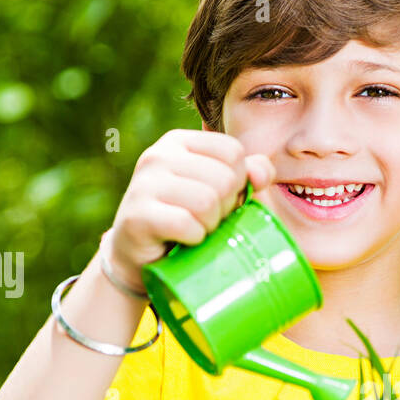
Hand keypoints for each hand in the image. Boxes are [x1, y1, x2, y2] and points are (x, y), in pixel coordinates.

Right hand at [105, 128, 275, 285]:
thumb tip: (263, 173)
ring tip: (196, 229)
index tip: (220, 200)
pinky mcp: (137, 216)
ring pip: (208, 201)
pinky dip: (195, 239)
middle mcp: (158, 155)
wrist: (139, 257)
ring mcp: (143, 184)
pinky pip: (187, 225)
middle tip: (206, 219)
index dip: (239, 182)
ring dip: (210, 225)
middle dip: (226, 207)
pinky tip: (184, 240)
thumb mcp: (219, 192)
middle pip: (225, 178)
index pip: (233, 151)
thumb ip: (246, 174)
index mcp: (179, 142)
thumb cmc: (186, 219)